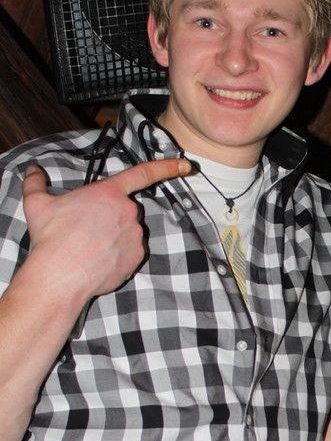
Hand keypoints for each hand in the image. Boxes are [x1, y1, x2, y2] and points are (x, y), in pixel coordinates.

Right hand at [22, 157, 191, 302]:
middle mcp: (128, 212)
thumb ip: (35, 182)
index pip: (143, 173)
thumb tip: (32, 171)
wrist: (61, 275)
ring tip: (89, 246)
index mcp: (109, 192)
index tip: (187, 165)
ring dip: (114, 236)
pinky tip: (99, 259)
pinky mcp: (136, 258)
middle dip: (110, 216)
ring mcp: (135, 236)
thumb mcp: (37, 203)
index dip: (168, 167)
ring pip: (128, 232)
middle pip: (126, 209)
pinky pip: (130, 252)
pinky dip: (118, 255)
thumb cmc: (51, 238)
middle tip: (87, 227)